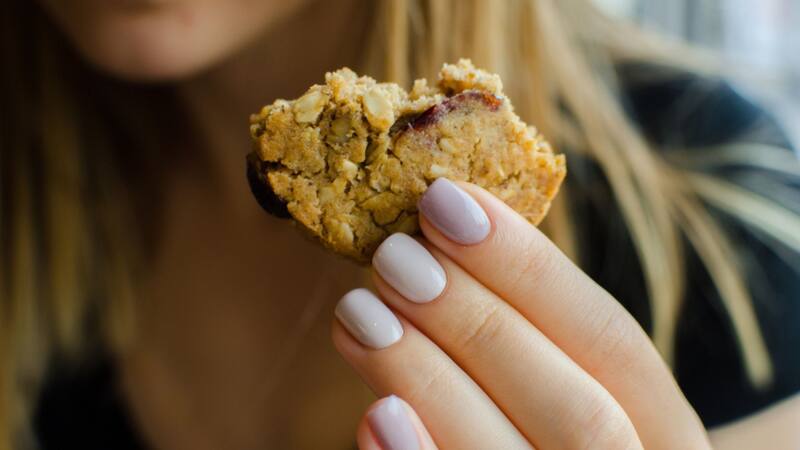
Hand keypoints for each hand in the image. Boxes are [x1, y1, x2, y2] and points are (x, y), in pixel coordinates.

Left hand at [332, 178, 709, 449]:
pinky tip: (375, 416)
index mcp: (662, 429)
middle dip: (479, 324)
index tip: (446, 202)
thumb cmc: (548, 427)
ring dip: (432, 383)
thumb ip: (530, 333)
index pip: (614, 341)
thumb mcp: (570, 380)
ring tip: (360, 313)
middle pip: (577, 412)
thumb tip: (445, 235)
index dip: (529, 269)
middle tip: (394, 257)